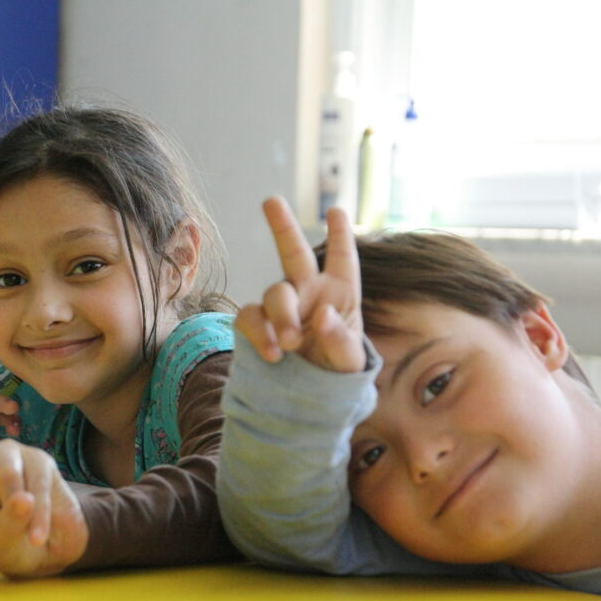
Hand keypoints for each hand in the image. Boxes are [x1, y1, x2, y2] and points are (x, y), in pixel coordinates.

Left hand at [0, 362, 88, 578]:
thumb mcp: (3, 543)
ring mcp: (13, 457)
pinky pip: (40, 485)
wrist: (54, 546)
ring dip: (19, 503)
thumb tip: (23, 498)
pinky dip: (42, 513)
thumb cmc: (17, 544)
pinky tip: (41, 532)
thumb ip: (8, 523)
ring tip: (32, 534)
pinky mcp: (41, 461)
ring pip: (9, 471)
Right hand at [236, 196, 363, 371]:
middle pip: (293, 252)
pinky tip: (272, 353)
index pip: (341, 259)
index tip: (336, 211)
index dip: (339, 235)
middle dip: (282, 225)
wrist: (310, 399)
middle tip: (271, 201)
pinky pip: (250, 317)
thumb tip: (323, 314)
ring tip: (291, 344)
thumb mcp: (350, 361)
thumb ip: (341, 339)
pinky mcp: (259, 326)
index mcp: (339, 293)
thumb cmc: (337, 372)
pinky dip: (259, 332)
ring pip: (274, 292)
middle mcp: (308, 292)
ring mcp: (281, 308)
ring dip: (282, 314)